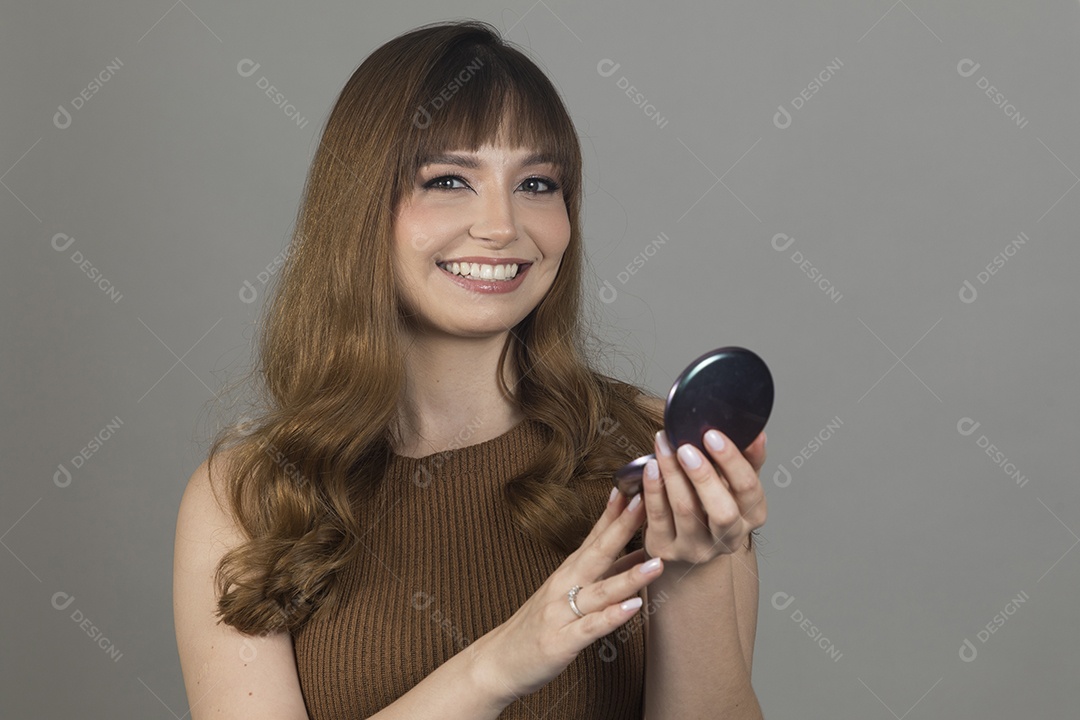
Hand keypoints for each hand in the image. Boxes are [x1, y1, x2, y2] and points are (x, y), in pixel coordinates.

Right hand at [474, 489, 664, 703]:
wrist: (498, 661)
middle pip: (598, 552)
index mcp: (568, 572)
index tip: (634, 486)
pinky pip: (591, 627)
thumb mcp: (569, 593)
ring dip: (630, 575)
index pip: (594, 535)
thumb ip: (604, 575)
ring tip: (657, 562)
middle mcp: (564, 586)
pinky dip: (613, 616)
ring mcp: (561, 613)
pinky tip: (634, 608)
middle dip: (623, 528)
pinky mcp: (561, 641)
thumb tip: (640, 555)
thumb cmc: (537, 626)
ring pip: (600, 590)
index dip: (614, 512)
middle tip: (646, 502)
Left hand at [641, 429, 766, 564]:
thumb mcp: (735, 482)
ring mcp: (697, 547)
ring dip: (672, 473)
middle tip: (686, 447)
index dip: (732, 462)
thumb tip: (756, 433)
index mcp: (752, 516)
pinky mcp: (667, 549)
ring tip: (664, 445)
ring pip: (685, 510)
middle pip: (722, 511)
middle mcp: (728, 538)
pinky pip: (658, 516)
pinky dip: (654, 488)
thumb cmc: (714, 502)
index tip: (712, 435)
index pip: (748, 489)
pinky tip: (651, 467)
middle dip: (703, 476)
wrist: (688, 542)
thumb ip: (747, 459)